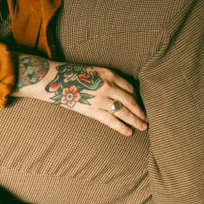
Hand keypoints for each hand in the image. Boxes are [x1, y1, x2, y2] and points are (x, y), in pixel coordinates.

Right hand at [15, 55, 146, 136]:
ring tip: (143, 127)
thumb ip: (107, 79)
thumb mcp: (94, 72)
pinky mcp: (93, 110)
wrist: (55, 81)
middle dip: (140, 111)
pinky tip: (129, 132)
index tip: (140, 105)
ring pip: (124, 111)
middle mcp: (108, 85)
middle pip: (130, 100)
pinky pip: (111, 120)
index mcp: (109, 74)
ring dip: (135, 120)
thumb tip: (118, 92)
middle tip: (147, 119)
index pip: (129, 88)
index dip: (137, 98)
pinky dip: (122, 127)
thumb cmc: (72, 76)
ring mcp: (101, 99)